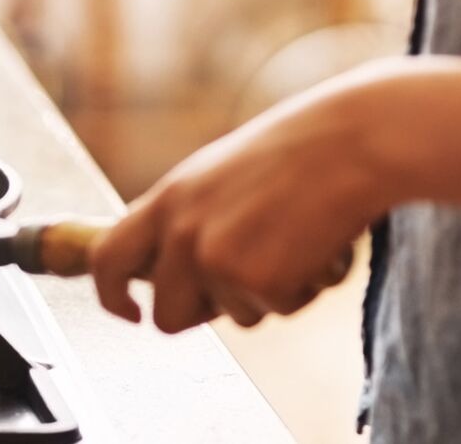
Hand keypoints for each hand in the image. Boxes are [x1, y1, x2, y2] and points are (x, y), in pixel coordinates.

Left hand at [89, 66, 401, 332]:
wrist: (353, 142)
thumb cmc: (297, 153)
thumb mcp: (216, 177)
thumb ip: (186, 220)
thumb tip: (166, 272)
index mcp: (166, 200)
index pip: (107, 259)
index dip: (110, 296)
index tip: (129, 312)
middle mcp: (181, 232)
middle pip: (167, 316)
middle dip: (203, 314)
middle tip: (247, 281)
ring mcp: (216, 259)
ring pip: (233, 318)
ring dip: (266, 294)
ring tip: (293, 240)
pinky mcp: (258, 281)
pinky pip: (278, 311)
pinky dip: (303, 290)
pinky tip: (317, 247)